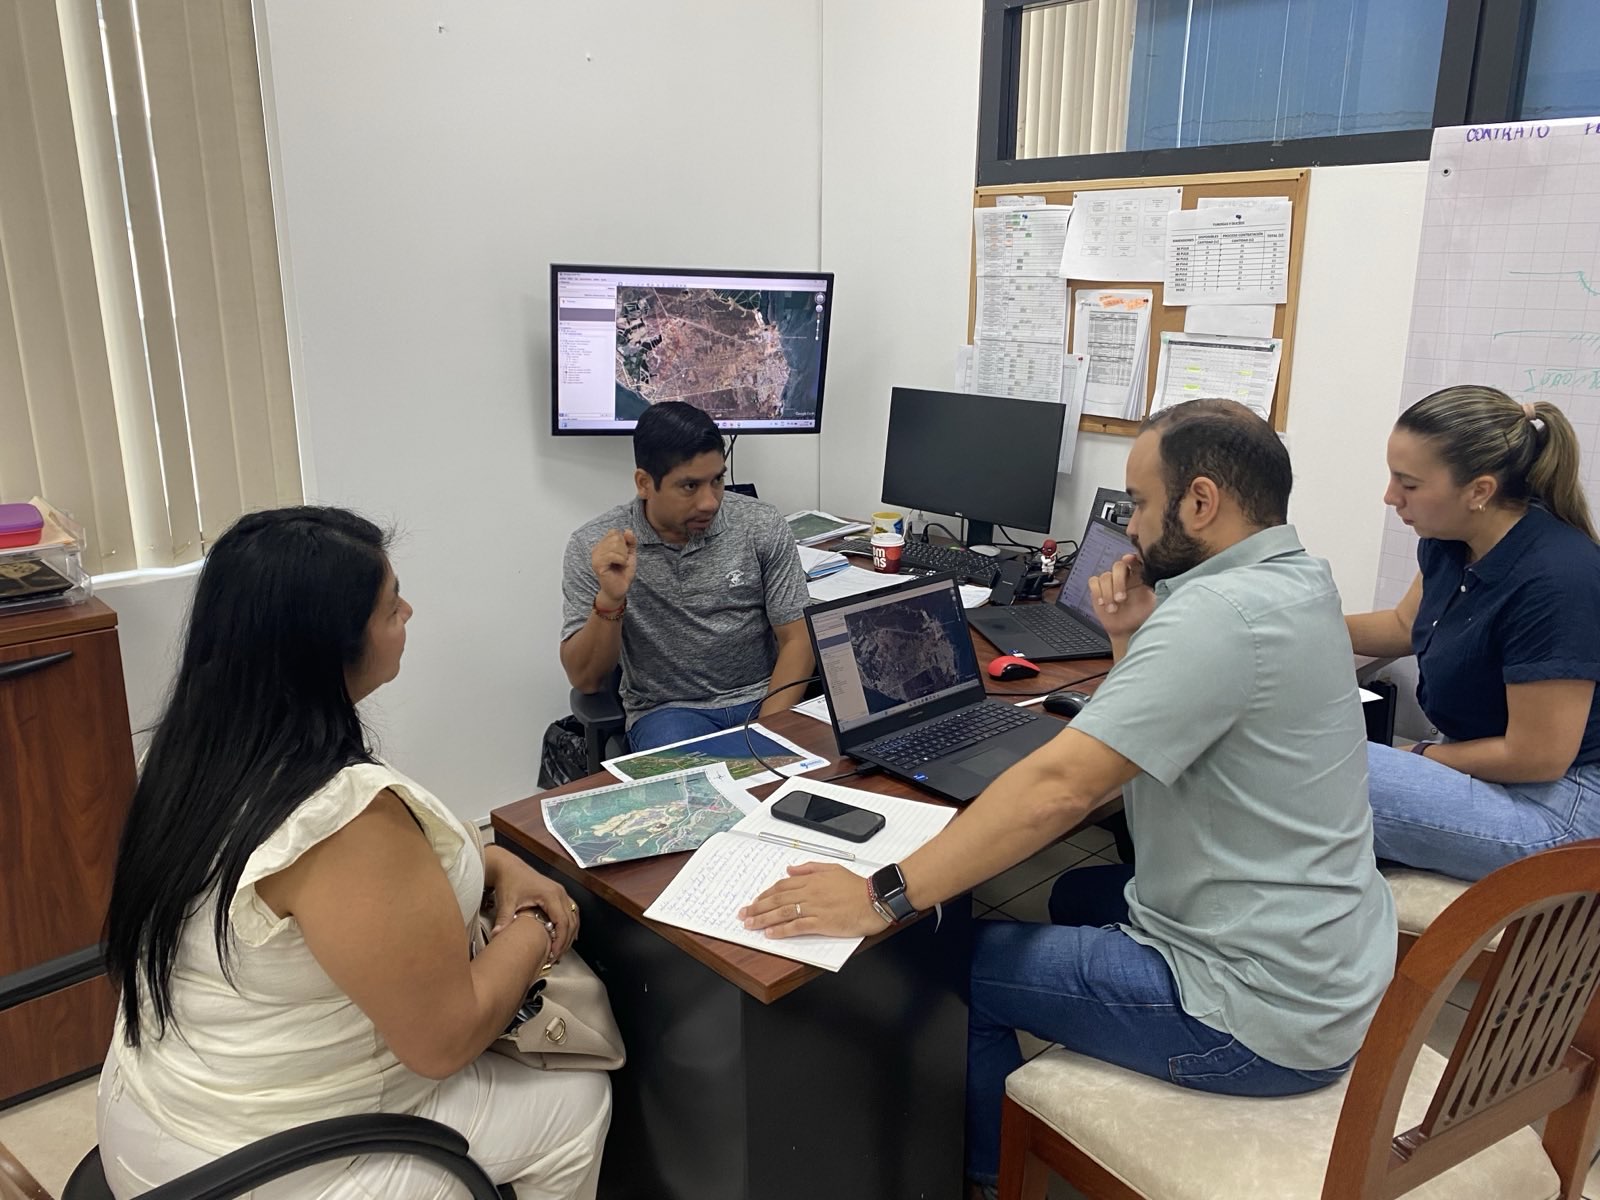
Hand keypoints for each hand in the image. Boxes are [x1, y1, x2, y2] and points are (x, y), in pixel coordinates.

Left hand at [487, 850, 578, 959]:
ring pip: (574, 917)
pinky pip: (571, 911)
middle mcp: (559, 892)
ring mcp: (560, 892)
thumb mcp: (506, 901)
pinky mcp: (558, 893)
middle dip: (566, 941)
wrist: (508, 867)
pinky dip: (570, 925)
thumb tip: (498, 935)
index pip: (563, 922)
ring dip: (570, 934)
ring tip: (560, 950)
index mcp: (550, 894)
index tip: (553, 954)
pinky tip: (565, 936)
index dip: (560, 940)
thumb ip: (504, 919)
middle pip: (572, 921)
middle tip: (556, 957)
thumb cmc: (509, 881)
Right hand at [591, 529, 637, 605]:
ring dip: (623, 556)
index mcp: (602, 545)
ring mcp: (596, 557)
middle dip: (624, 549)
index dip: (623, 541)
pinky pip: (612, 555)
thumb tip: (628, 530)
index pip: (614, 532)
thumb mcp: (630, 554)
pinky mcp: (597, 565)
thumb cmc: (623, 572)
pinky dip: (621, 560)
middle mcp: (596, 549)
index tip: (623, 554)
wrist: (620, 589)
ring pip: (614, 544)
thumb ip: (630, 541)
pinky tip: (620, 566)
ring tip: (621, 564)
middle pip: (615, 537)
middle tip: (622, 560)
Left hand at [738, 862, 887, 938]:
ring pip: (783, 912)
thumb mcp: (832, 868)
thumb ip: (809, 868)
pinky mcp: (822, 923)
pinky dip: (782, 930)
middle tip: (743, 914)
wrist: (875, 900)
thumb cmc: (857, 886)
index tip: (755, 901)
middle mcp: (810, 892)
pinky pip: (797, 926)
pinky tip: (771, 934)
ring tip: (750, 925)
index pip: (782, 885)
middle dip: (757, 907)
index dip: (765, 894)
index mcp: (812, 879)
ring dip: (763, 919)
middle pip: (777, 899)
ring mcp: (815, 908)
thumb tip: (790, 868)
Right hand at [1088, 553, 1156, 640]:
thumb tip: (1159, 578)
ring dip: (1108, 593)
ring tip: (1113, 608)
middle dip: (1118, 583)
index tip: (1129, 559)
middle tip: (1121, 599)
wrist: (1127, 630)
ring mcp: (1111, 582)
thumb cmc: (1141, 617)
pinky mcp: (1098, 589)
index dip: (1132, 558)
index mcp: (1139, 576)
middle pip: (1118, 566)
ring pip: (1105, 576)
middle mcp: (1124, 577)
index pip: (1136, 561)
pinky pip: (1094, 582)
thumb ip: (1156, 589)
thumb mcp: (1152, 603)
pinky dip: (1098, 592)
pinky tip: (1102, 602)